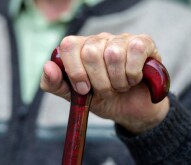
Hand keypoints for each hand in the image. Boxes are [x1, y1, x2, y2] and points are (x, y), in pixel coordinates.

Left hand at [40, 33, 169, 133]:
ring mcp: (121, 39)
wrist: (130, 109)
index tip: (83, 89)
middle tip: (106, 91)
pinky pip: (135, 51)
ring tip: (120, 87)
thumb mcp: (74, 96)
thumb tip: (47, 67)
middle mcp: (99, 40)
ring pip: (113, 54)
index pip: (69, 45)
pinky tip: (134, 79)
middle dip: (99, 82)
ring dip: (117, 82)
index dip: (75, 71)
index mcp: (80, 49)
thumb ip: (55, 84)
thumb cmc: (102, 99)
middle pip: (90, 53)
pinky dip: (133, 74)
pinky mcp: (143, 43)